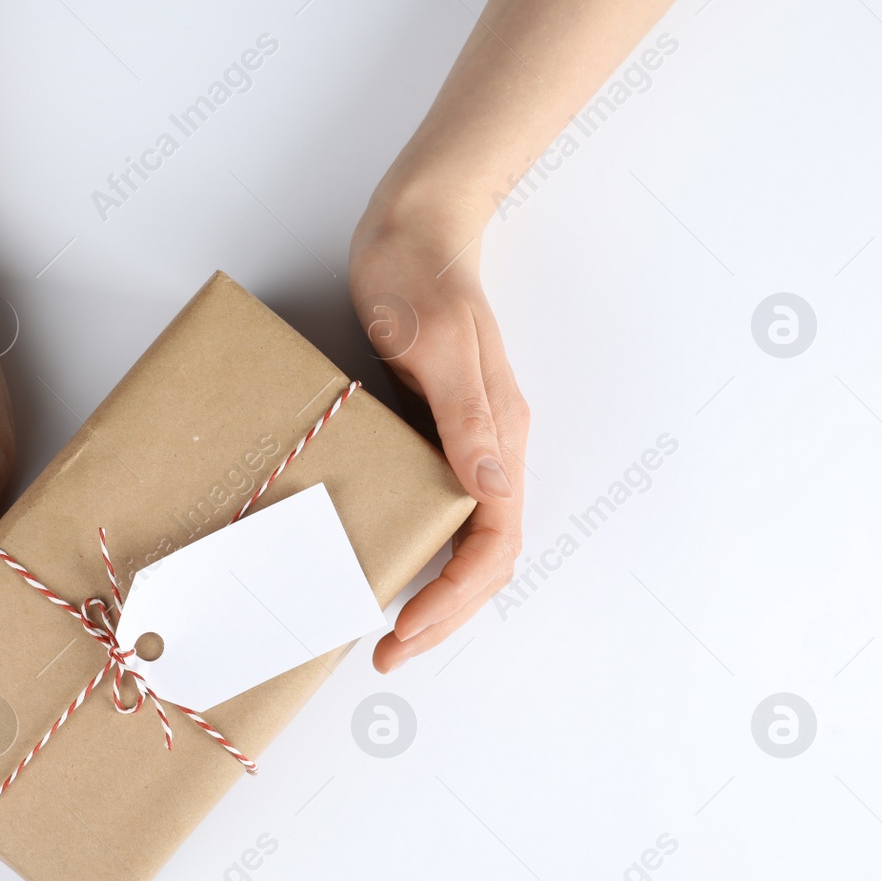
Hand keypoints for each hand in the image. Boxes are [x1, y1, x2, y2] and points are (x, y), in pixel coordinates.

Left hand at [350, 202, 528, 672]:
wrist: (413, 225)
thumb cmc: (419, 274)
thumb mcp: (439, 345)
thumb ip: (467, 419)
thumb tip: (496, 491)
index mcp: (498, 435)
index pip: (494, 544)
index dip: (455, 600)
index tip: (405, 634)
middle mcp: (490, 447)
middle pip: (484, 557)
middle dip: (443, 615)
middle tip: (388, 655)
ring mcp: (465, 440)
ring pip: (465, 539)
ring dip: (434, 592)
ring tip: (388, 629)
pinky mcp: (437, 428)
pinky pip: (440, 507)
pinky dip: (420, 549)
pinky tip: (383, 561)